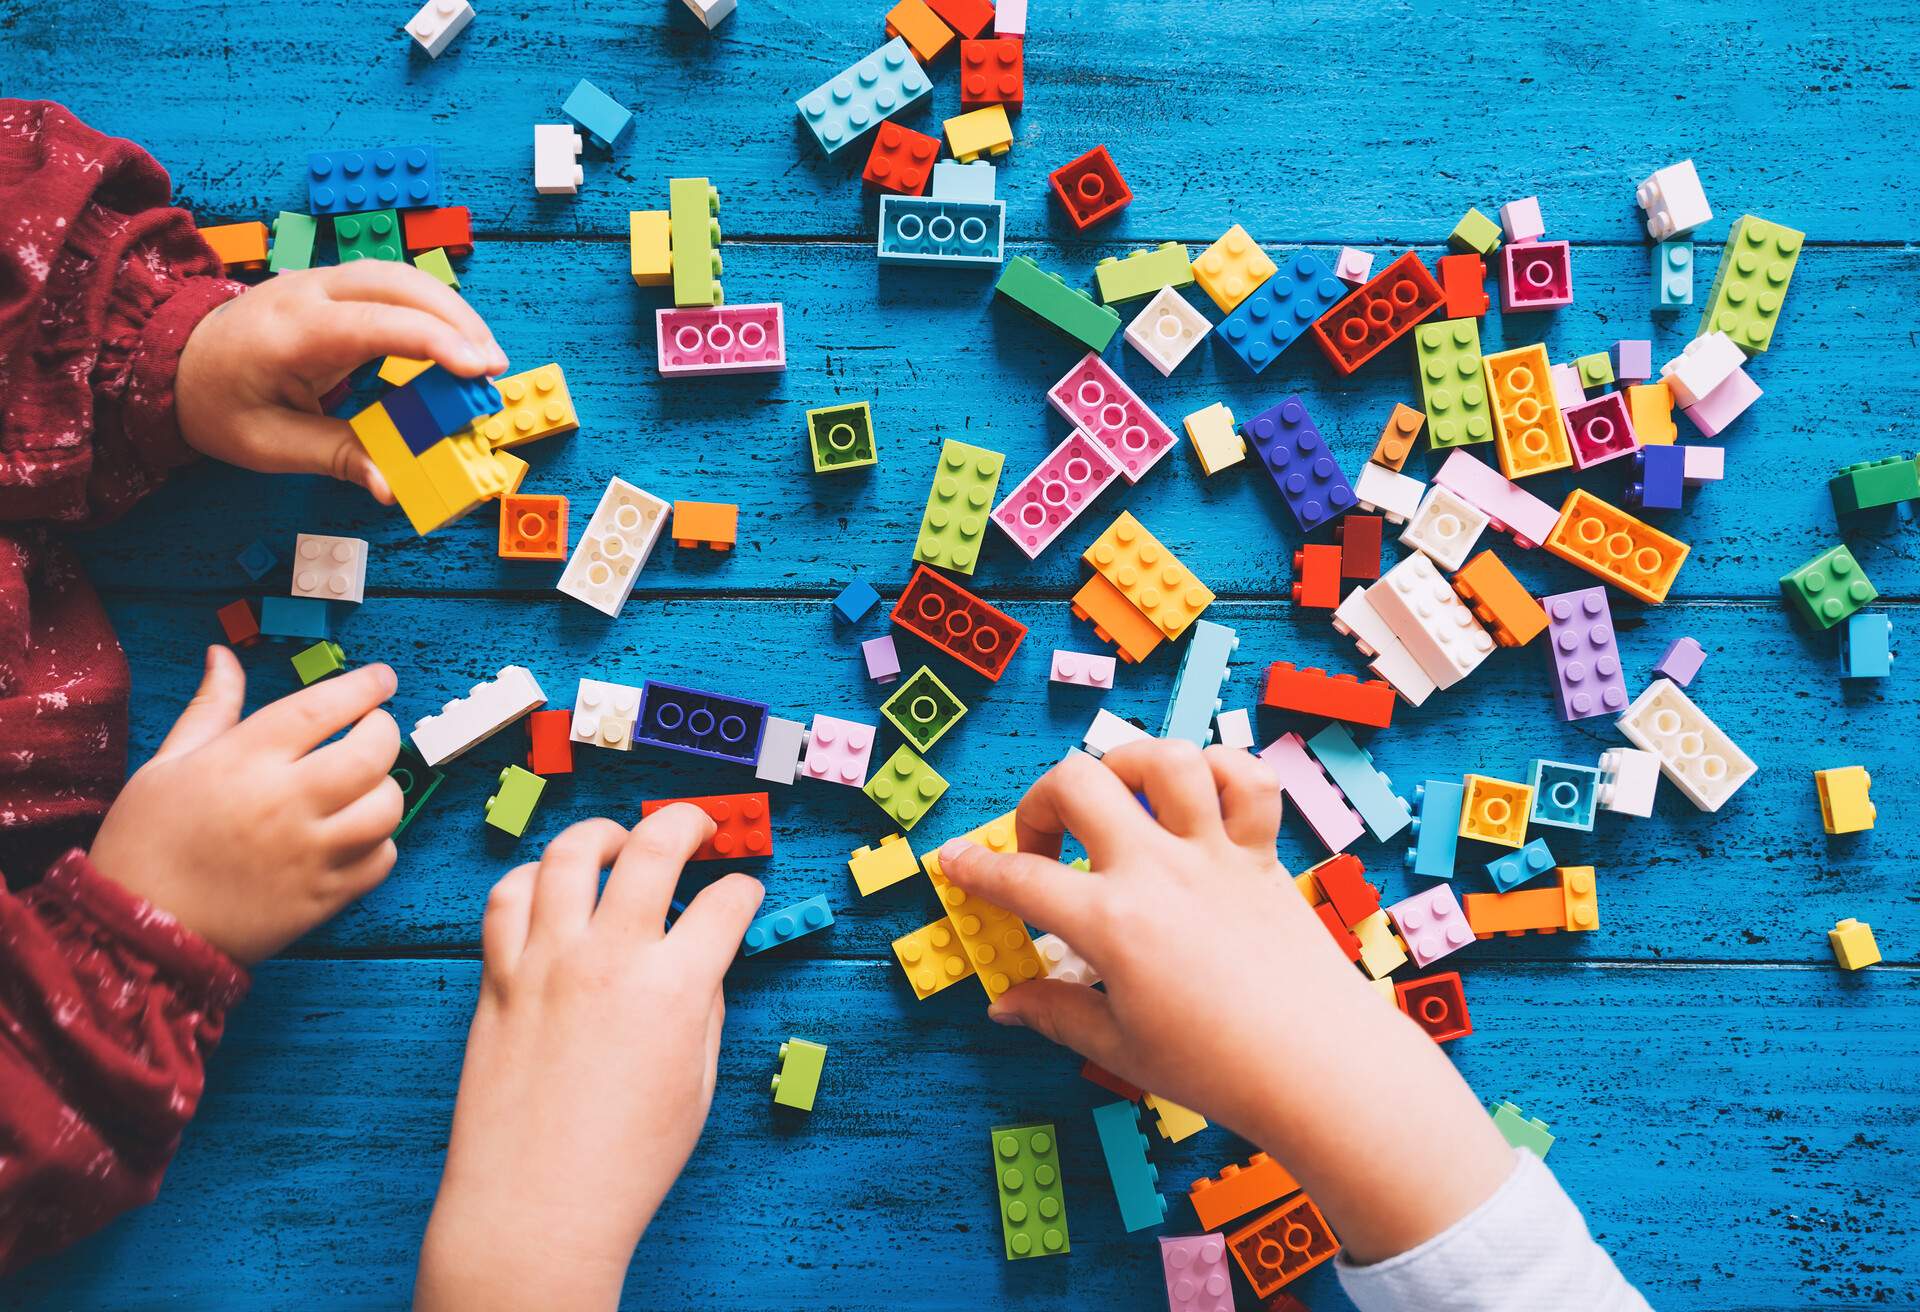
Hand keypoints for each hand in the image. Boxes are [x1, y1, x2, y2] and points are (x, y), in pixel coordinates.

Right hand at [88, 647, 402, 964]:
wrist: (138, 933)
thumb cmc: (146, 844)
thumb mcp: (166, 764)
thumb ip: (210, 708)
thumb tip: (222, 657)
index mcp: (245, 761)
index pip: (322, 708)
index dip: (362, 686)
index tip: (382, 678)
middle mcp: (286, 803)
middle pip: (372, 753)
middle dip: (384, 730)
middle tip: (373, 727)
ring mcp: (311, 853)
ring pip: (387, 807)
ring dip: (386, 788)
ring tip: (364, 784)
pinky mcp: (323, 897)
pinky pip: (381, 860)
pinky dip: (380, 843)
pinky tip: (355, 834)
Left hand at [175, 263, 508, 501]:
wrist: (173, 361)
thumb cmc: (219, 404)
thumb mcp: (270, 445)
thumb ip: (337, 458)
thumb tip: (392, 487)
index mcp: (291, 332)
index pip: (376, 323)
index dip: (434, 343)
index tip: (479, 369)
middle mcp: (309, 293)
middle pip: (398, 283)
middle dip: (457, 321)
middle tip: (494, 368)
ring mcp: (320, 281)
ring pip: (400, 275)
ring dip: (450, 311)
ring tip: (482, 358)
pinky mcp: (333, 287)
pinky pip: (391, 284)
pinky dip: (430, 308)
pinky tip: (452, 342)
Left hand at [415, 813, 763, 1311]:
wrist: (535, 1210)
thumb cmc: (623, 1165)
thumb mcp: (696, 1086)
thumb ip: (704, 1010)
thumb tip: (700, 962)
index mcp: (673, 990)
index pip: (725, 903)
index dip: (744, 890)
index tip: (742, 892)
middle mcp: (608, 961)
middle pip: (653, 848)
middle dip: (687, 823)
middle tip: (698, 826)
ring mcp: (545, 964)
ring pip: (569, 855)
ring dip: (603, 834)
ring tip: (618, 842)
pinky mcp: (497, 981)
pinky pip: (507, 898)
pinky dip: (532, 878)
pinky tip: (551, 886)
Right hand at [939, 740, 1513, 1263]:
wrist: (1323, 1070)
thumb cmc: (1220, 1070)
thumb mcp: (1122, 1048)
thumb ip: (1056, 1015)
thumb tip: (1004, 1005)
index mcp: (1111, 923)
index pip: (1018, 881)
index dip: (974, 869)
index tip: (956, 862)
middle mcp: (1157, 870)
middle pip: (1077, 784)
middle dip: (1040, 803)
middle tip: (1044, 846)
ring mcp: (1214, 854)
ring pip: (1164, 759)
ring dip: (1127, 765)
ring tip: (1118, 799)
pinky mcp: (1262, 855)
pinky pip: (1246, 780)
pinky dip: (1221, 773)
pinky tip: (1198, 802)